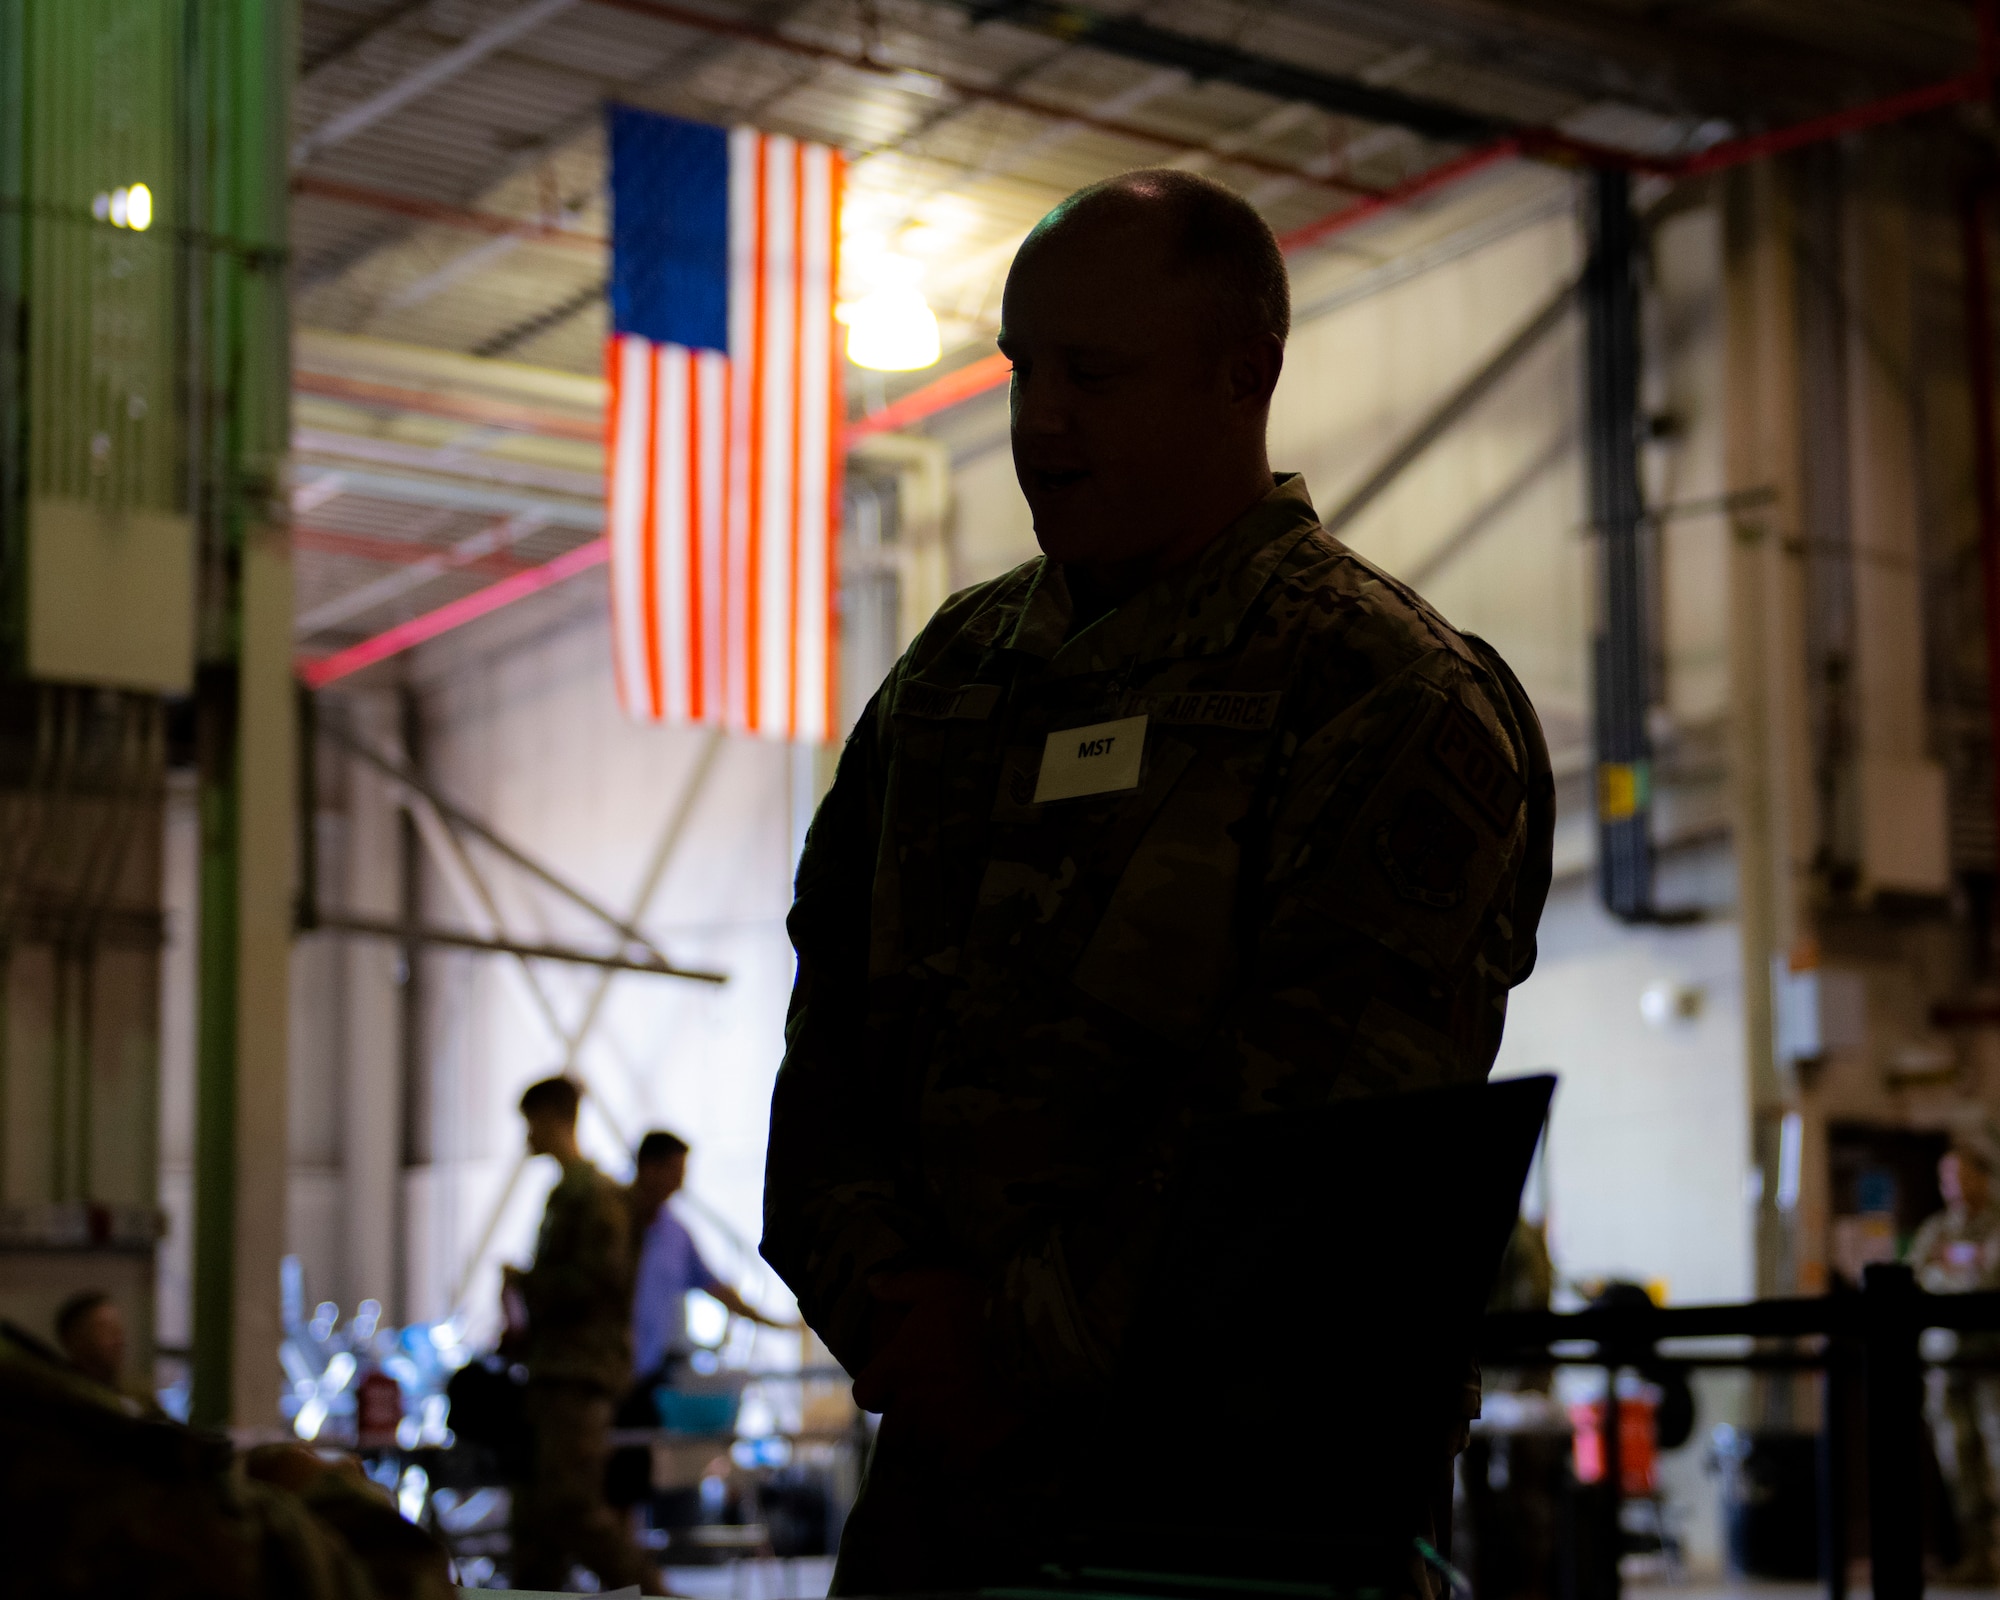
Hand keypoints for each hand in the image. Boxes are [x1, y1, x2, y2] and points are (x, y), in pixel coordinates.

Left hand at [851, 1269, 1019, 1467]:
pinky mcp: (971, 1448)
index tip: (892, 1388)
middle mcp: (911, 1405)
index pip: (865, 1396)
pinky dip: (960, 1460)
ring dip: (933, 1441)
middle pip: (895, 1432)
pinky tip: (974, 1445)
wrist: (1024, 1343)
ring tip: (952, 1426)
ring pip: (925, 1449)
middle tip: (927, 1408)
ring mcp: (940, 1430)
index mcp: (896, 1369)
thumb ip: (901, 1286)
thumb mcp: (937, 1284)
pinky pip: (956, 1466)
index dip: (877, 1394)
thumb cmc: (976, 1310)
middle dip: (907, 1424)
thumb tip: (871, 1284)